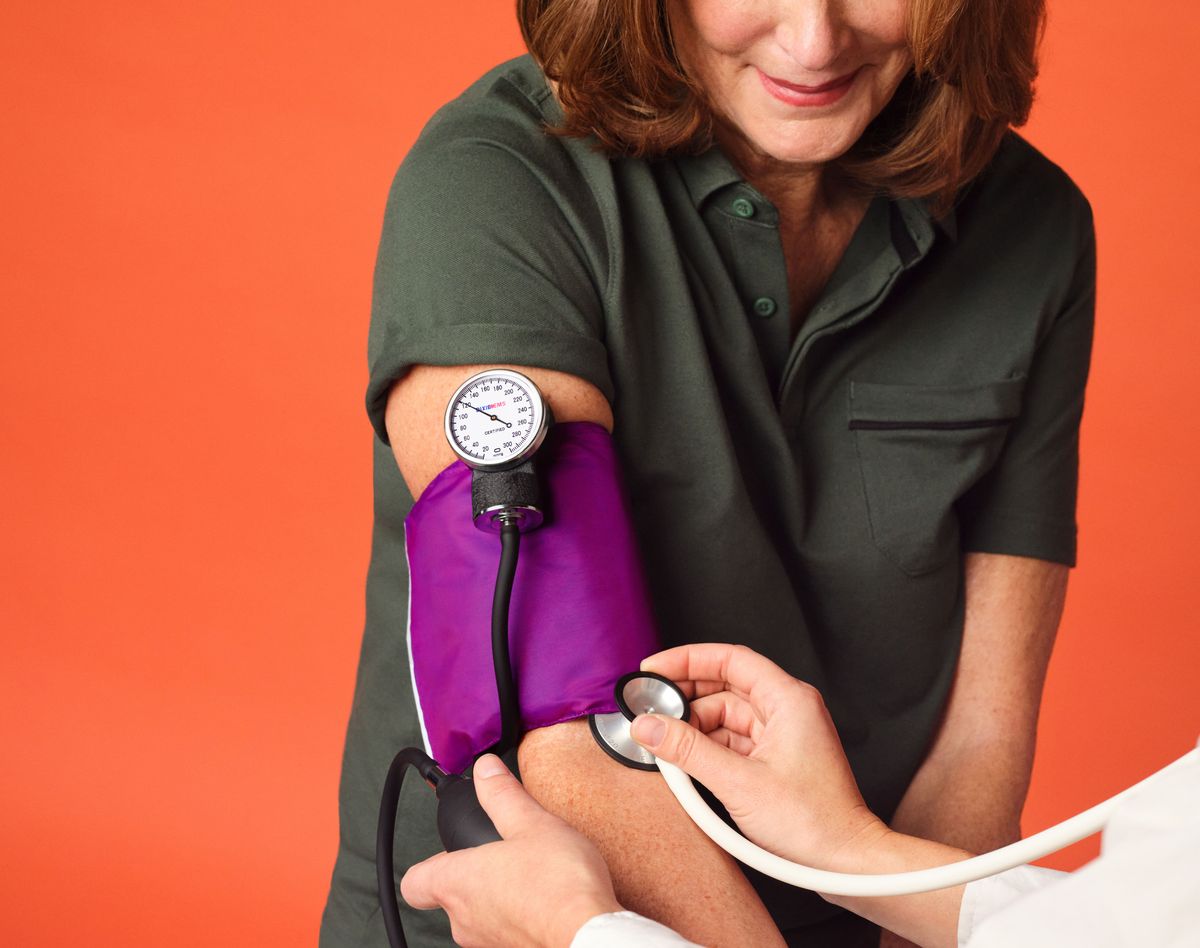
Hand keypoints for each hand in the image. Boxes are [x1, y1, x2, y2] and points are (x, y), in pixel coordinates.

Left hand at [400, 755, 621, 947]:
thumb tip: (486, 771)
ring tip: (526, 874)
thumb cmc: (557, 885)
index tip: (445, 849)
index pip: (414, 881)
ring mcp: (488, 943)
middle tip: (496, 855)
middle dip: (471, 875)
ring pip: (477, 917)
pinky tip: (544, 898)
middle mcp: (464, 920)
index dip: (427, 863)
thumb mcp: (530, 822)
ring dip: (495, 896)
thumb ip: (501, 794)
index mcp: (457, 882)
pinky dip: (518, 915)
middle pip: (448, 897)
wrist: (587, 934)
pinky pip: (505, 931)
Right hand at [631, 644, 887, 871]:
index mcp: (788, 699)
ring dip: (693, 727)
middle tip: (649, 707)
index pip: (730, 659)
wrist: (844, 861)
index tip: (654, 669)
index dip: (687, 659)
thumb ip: (686, 750)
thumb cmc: (812, 823)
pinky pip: (732, 740)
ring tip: (664, 744)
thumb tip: (647, 726)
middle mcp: (786, 709)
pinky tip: (684, 761)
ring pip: (725, 715)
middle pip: (724, 685)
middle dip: (685, 696)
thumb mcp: (738, 783)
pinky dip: (706, 747)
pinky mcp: (775, 757)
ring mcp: (781, 733)